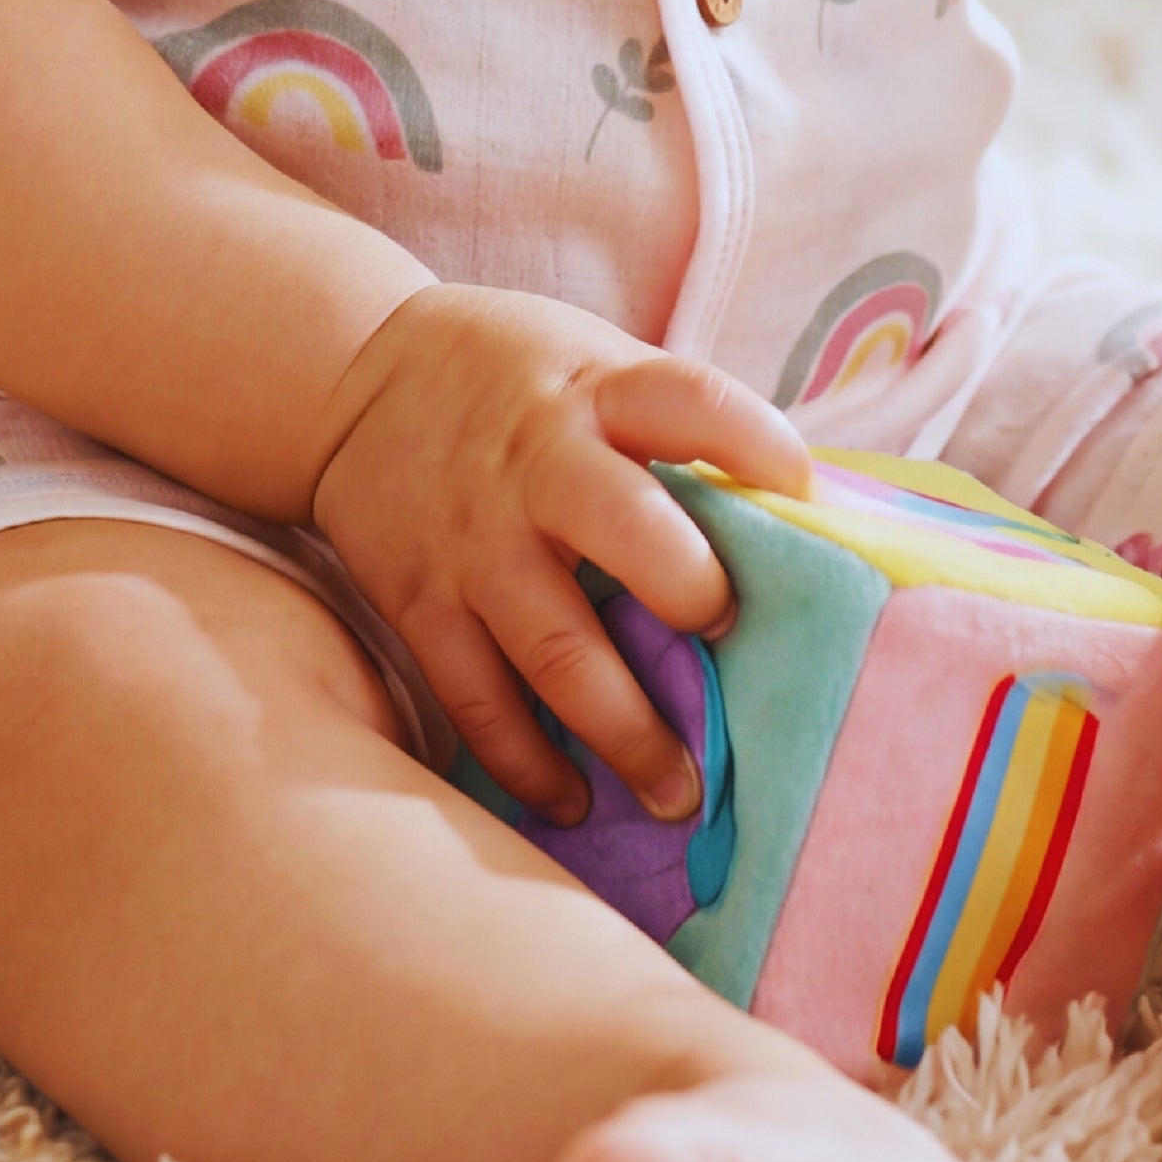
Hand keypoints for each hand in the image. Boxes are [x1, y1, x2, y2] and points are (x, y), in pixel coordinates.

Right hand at [307, 284, 811, 822]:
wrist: (354, 379)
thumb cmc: (519, 381)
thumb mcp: (596, 362)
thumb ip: (676, 425)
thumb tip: (808, 508)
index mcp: (597, 394)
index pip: (689, 401)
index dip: (753, 440)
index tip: (804, 490)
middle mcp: (538, 467)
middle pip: (624, 531)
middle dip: (687, 592)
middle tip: (727, 638)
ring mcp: (476, 542)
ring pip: (556, 649)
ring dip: (626, 732)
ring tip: (681, 795)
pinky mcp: (421, 602)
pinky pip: (477, 698)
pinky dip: (527, 762)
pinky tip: (574, 799)